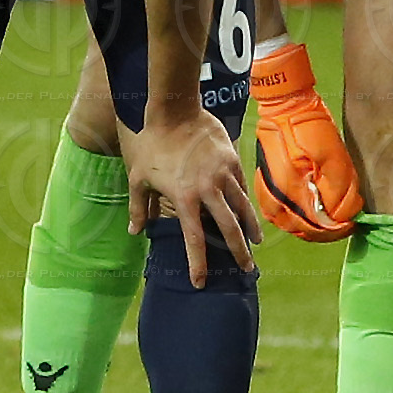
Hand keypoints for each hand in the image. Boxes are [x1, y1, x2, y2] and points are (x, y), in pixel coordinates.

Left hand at [125, 108, 260, 286]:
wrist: (173, 110)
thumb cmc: (151, 145)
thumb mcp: (138, 178)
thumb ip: (140, 208)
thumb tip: (135, 232)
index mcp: (185, 199)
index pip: (194, 240)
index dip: (198, 264)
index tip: (201, 282)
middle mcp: (208, 190)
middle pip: (229, 229)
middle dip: (239, 252)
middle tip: (247, 269)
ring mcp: (223, 174)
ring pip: (242, 207)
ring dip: (250, 227)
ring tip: (257, 243)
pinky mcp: (232, 159)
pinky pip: (241, 184)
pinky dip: (245, 199)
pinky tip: (249, 209)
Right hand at [252, 41, 361, 241]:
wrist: (285, 104)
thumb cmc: (310, 125)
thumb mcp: (334, 156)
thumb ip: (339, 191)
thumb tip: (343, 217)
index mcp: (290, 187)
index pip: (313, 224)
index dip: (333, 230)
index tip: (348, 224)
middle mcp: (274, 193)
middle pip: (298, 227)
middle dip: (321, 231)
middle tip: (340, 225)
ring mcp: (265, 188)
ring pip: (284, 222)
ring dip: (305, 226)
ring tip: (324, 221)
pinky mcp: (263, 182)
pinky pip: (274, 211)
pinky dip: (291, 217)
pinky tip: (304, 211)